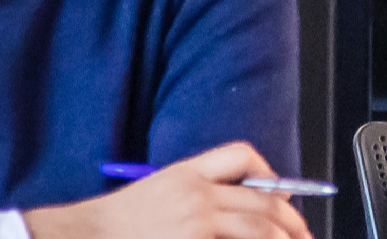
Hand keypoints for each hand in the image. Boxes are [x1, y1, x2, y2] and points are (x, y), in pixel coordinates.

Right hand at [24, 142, 311, 238]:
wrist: (82, 238)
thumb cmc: (117, 225)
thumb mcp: (160, 191)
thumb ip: (200, 189)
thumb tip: (251, 203)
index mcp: (186, 174)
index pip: (241, 156)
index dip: (270, 175)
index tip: (284, 196)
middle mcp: (196, 197)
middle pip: (262, 202)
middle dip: (291, 222)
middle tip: (304, 235)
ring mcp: (197, 226)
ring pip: (259, 229)